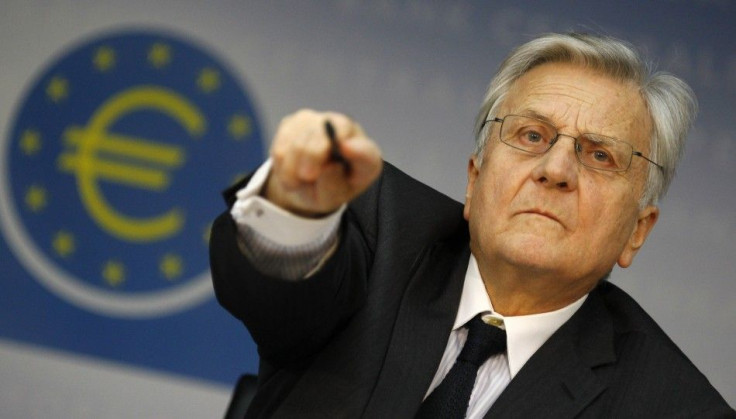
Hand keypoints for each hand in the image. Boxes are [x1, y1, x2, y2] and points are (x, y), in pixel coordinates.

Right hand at [264, 109, 382, 216]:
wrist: (307, 181)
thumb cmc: (326, 188)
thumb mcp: (331, 199)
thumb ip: (333, 188)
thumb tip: (330, 168)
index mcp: (365, 155)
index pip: (366, 151)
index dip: (357, 150)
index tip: (346, 149)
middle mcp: (346, 130)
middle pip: (327, 133)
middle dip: (312, 155)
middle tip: (306, 176)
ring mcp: (321, 120)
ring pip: (300, 139)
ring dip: (292, 166)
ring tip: (296, 181)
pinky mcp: (297, 121)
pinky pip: (282, 141)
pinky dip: (281, 162)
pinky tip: (290, 169)